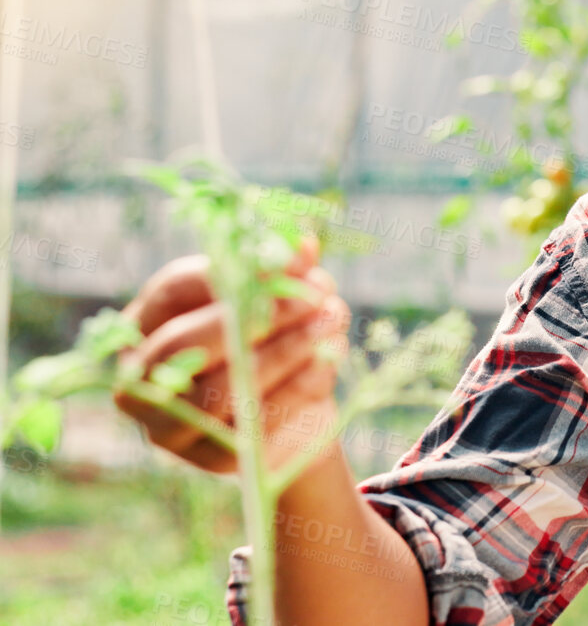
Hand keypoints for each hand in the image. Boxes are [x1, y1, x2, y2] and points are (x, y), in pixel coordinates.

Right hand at [111, 236, 350, 474]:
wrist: (294, 409)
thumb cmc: (274, 338)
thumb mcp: (280, 298)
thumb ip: (284, 272)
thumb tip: (301, 245)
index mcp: (145, 323)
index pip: (173, 290)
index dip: (232, 272)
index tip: (290, 260)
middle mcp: (142, 376)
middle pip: (183, 344)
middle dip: (255, 316)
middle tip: (312, 297)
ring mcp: (168, 424)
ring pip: (220, 387)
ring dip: (285, 350)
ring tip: (331, 319)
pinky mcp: (210, 456)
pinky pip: (254, 423)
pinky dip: (298, 387)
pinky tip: (328, 360)